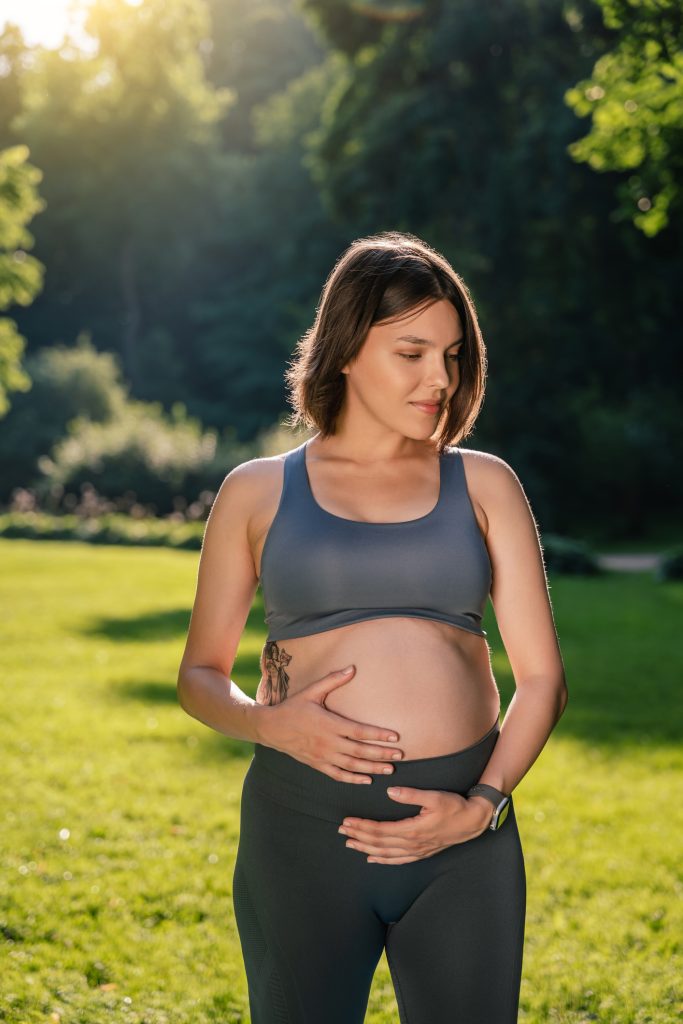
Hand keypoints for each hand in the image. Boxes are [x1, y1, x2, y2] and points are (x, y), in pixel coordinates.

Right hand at [255, 665, 403, 783]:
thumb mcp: (312, 691)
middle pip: (360, 751)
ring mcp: (323, 756)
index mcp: (329, 724)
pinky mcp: (317, 764)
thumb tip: (352, 668)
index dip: (378, 735)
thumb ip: (333, 680)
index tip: (395, 737)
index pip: (359, 732)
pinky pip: (338, 775)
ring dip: (372, 768)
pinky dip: (354, 779)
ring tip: (390, 769)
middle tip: (400, 756)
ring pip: (352, 766)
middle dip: (381, 754)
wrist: (271, 728)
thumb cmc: (293, 707)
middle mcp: (328, 742)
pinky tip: (367, 779)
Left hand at [338, 789, 493, 863]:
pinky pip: (398, 860)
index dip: (362, 826)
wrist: (473, 821)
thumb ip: (411, 794)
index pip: (380, 830)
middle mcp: (412, 844)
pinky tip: (372, 858)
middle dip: (359, 836)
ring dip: (366, 848)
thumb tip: (390, 792)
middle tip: (342, 831)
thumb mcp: (434, 796)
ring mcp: (417, 851)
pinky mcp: (422, 852)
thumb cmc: (454, 806)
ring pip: (386, 853)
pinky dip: (383, 859)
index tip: (348, 821)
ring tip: (350, 843)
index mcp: (413, 829)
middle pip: (379, 843)